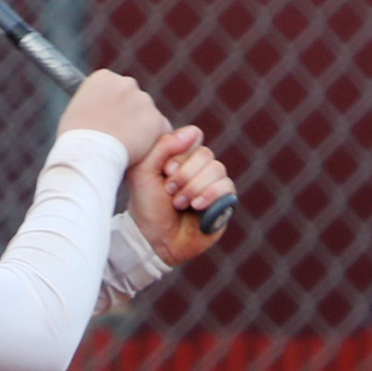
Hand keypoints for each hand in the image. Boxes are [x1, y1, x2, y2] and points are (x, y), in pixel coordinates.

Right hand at [57, 70, 170, 163]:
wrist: (87, 154)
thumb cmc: (74, 140)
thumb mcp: (74, 111)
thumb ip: (92, 103)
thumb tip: (96, 108)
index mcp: (103, 77)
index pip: (115, 89)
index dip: (112, 109)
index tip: (107, 123)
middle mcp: (126, 83)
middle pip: (134, 99)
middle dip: (129, 116)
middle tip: (117, 137)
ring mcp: (144, 100)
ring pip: (148, 116)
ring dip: (141, 129)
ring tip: (123, 148)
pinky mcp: (156, 119)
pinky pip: (160, 130)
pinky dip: (153, 142)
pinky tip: (138, 152)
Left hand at [127, 125, 234, 266]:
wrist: (152, 238)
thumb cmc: (146, 205)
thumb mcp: (144, 172)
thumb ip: (162, 146)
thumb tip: (193, 132)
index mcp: (181, 157)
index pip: (194, 137)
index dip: (182, 153)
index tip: (165, 170)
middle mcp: (199, 168)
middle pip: (206, 154)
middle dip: (185, 174)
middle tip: (169, 190)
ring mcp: (213, 184)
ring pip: (217, 170)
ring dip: (195, 187)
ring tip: (179, 203)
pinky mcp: (224, 202)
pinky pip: (227, 187)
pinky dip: (210, 195)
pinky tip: (196, 207)